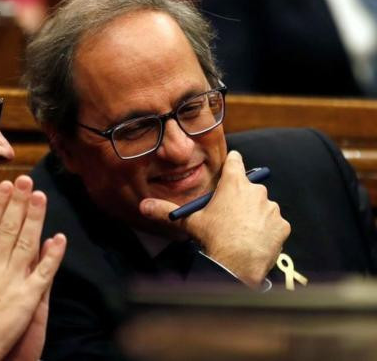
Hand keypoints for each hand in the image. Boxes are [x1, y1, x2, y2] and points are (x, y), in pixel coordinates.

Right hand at [0, 175, 65, 359]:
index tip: (5, 187)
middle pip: (8, 228)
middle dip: (18, 202)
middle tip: (27, 180)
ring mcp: (13, 279)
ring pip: (26, 242)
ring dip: (35, 218)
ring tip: (41, 196)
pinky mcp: (29, 296)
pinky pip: (45, 272)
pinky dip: (53, 254)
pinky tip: (60, 238)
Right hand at [139, 151, 289, 287]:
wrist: (237, 262)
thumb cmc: (214, 237)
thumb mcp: (189, 222)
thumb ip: (167, 210)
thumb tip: (143, 206)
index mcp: (234, 184)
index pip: (236, 161)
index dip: (233, 163)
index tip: (232, 166)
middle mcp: (256, 191)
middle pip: (249, 187)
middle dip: (241, 198)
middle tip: (229, 214)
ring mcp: (271, 208)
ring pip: (262, 207)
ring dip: (255, 215)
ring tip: (241, 232)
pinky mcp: (282, 225)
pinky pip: (274, 224)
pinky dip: (266, 231)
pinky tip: (254, 241)